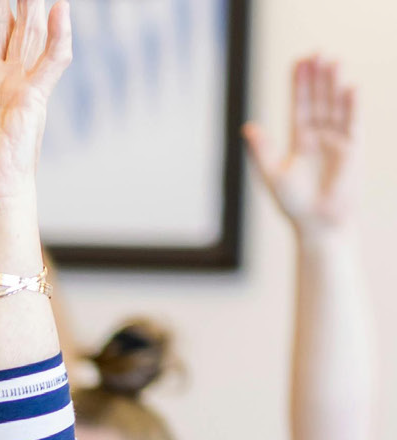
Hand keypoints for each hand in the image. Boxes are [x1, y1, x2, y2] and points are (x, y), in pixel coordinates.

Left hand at [249, 56, 359, 237]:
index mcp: (299, 140)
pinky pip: (353, 123)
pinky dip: (352, 106)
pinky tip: (350, 88)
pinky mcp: (353, 150)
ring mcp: (338, 141)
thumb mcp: (272, 174)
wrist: (318, 225)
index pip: (300, 105)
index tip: (299, 61)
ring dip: (335, 84)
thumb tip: (248, 126)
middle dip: (318, 77)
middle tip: (317, 52)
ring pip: (336, 106)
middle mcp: (320, 136)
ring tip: (333, 61)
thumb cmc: (293, 204)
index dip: (300, 84)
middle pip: (320, 99)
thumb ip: (262, 149)